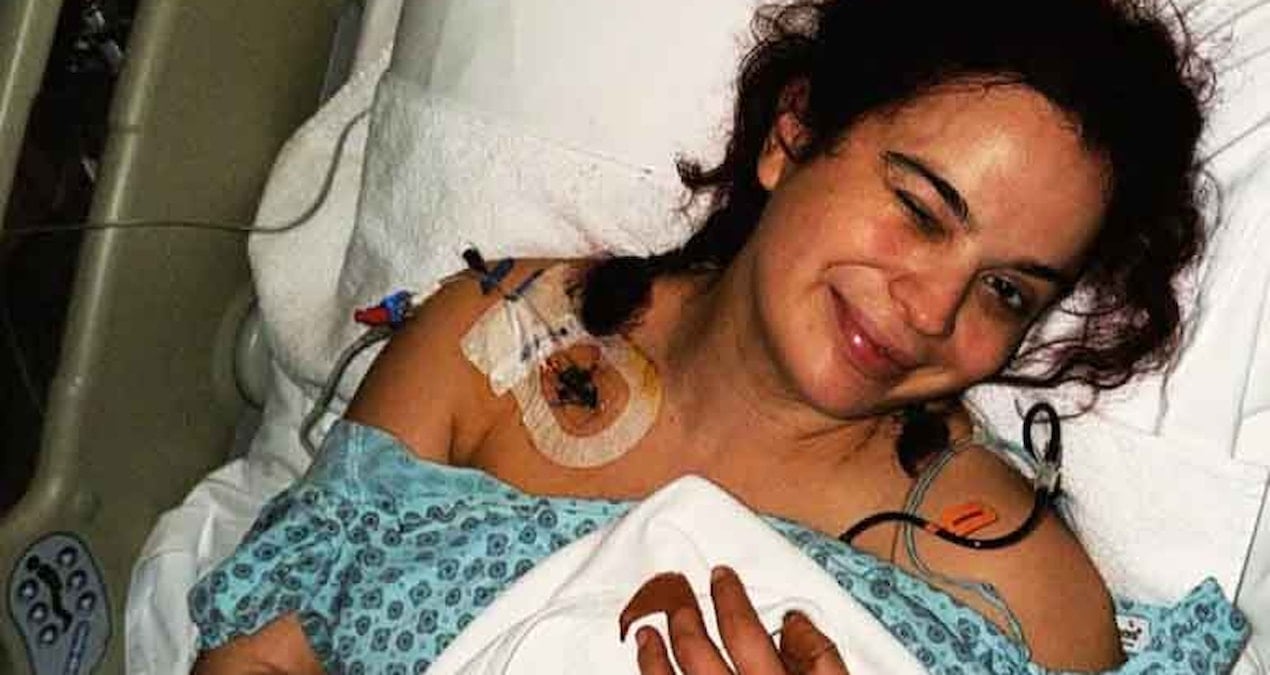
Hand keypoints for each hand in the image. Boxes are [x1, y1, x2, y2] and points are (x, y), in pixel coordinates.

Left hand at [620, 567, 849, 673]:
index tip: (721, 577)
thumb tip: (792, 619)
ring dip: (653, 655)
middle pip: (698, 653)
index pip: (744, 631)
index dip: (730, 599)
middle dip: (685, 619)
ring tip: (647, 633)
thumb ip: (821, 660)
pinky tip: (648, 674)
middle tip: (679, 599)